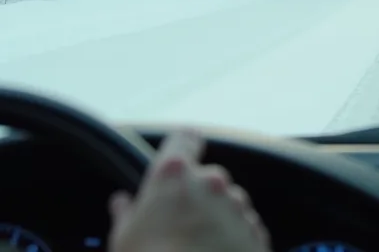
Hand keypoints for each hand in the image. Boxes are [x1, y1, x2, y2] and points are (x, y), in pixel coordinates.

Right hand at [107, 129, 270, 251]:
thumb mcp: (123, 238)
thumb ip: (125, 213)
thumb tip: (121, 203)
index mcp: (175, 174)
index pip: (185, 138)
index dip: (183, 145)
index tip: (181, 155)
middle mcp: (212, 182)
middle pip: (207, 177)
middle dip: (198, 195)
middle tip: (180, 224)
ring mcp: (238, 208)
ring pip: (229, 204)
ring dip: (218, 218)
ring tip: (198, 248)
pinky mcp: (257, 234)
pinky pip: (245, 229)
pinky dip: (235, 239)